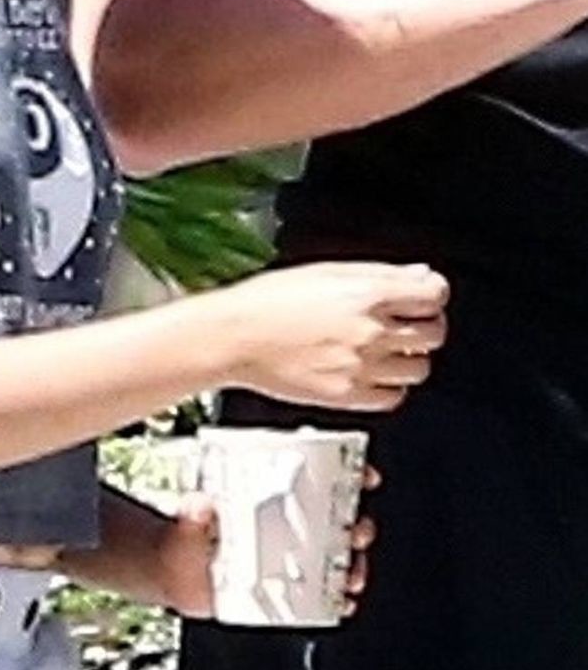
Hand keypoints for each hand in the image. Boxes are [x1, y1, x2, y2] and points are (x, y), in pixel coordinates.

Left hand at [127, 485, 377, 620]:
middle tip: (357, 533)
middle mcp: (287, 524)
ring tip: (352, 575)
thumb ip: (190, 517)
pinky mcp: (287, 588)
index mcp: (272, 497)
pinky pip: (324, 592)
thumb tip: (198, 505)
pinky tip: (345, 602)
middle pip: (338, 519)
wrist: (173, 576)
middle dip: (358, 525)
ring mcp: (290, 556)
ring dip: (354, 564)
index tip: (365, 476)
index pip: (320, 479)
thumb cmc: (184, 539)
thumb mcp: (186, 525)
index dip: (351, 474)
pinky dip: (339, 596)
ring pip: (336, 556)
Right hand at [225, 261, 448, 412]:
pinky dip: (390, 387)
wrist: (235, 336)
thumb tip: (418, 277)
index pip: (433, 294)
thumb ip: (379, 274)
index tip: (424, 298)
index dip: (431, 295)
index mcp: (367, 293)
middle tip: (408, 325)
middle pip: (433, 334)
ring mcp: (361, 365)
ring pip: (419, 368)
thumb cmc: (269, 301)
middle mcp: (370, 330)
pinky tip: (372, 373)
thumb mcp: (327, 271)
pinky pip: (392, 397)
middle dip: (425, 327)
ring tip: (386, 351)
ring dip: (409, 358)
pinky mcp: (347, 394)